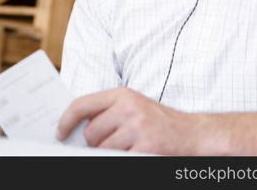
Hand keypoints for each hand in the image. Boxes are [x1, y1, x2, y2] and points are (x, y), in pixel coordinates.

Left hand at [57, 87, 208, 153]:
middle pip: (90, 132)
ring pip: (103, 149)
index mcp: (123, 95)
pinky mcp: (146, 148)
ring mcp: (138, 128)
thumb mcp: (134, 107)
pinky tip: (136, 154)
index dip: (66, 121)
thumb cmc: (160, 122)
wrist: (196, 133)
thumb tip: (75, 127)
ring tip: (129, 148)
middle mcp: (129, 108)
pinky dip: (123, 159)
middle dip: (95, 144)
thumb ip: (108, 111)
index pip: (81, 105)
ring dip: (110, 154)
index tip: (60, 133)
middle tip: (112, 144)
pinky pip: (118, 160)